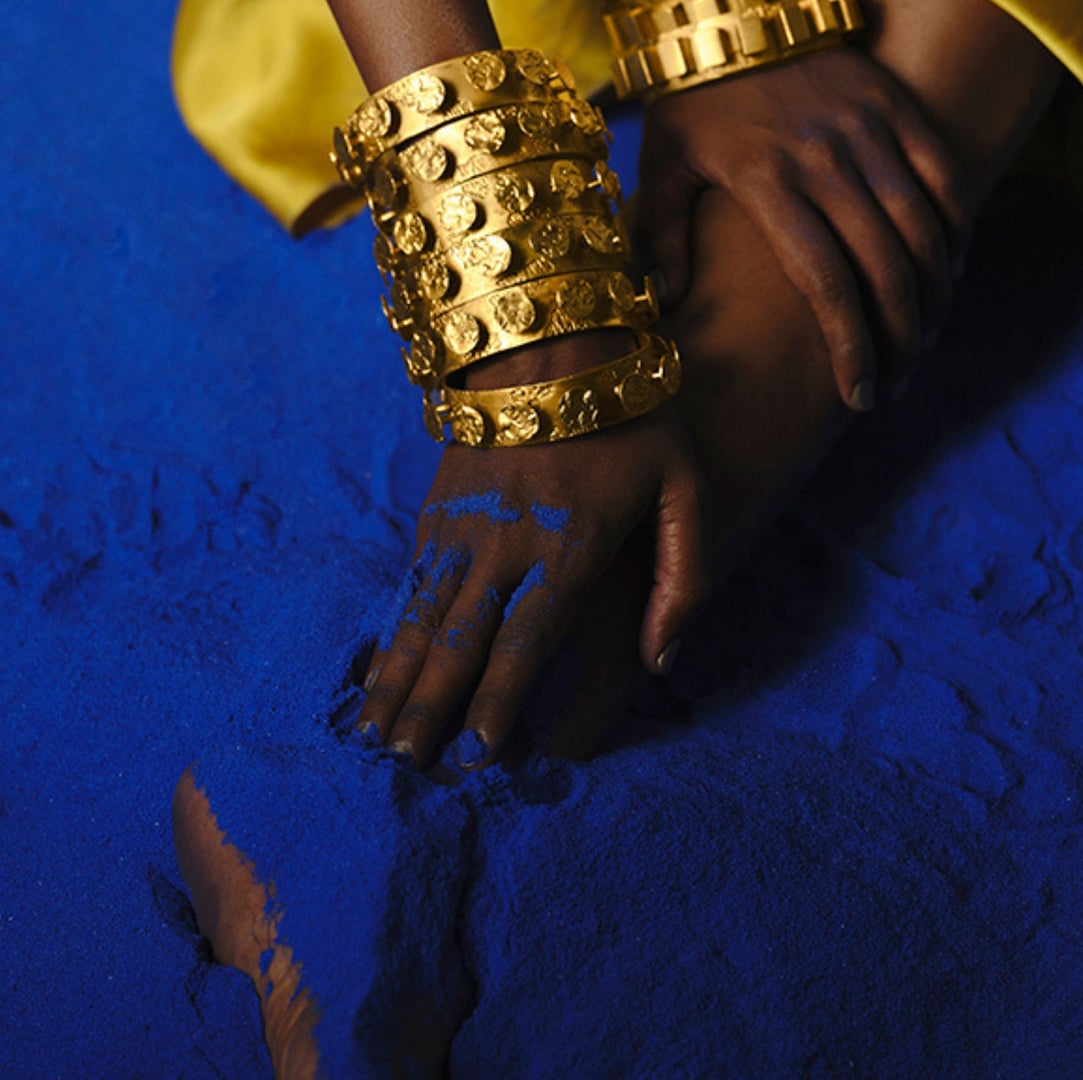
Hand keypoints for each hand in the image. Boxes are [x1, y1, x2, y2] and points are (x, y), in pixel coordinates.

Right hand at [354, 333, 706, 768]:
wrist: (557, 333)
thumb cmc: (635, 415)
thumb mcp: (686, 485)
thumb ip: (685, 576)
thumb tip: (664, 661)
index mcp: (569, 544)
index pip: (525, 642)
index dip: (498, 704)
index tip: (478, 760)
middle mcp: (506, 540)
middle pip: (461, 641)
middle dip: (432, 709)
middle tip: (407, 772)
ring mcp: (463, 520)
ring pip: (424, 616)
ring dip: (398, 680)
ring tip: (374, 740)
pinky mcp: (439, 502)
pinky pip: (411, 582)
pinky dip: (392, 632)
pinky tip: (377, 671)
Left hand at [636, 45, 970, 410]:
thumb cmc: (691, 90)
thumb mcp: (662, 162)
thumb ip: (663, 235)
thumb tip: (664, 302)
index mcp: (767, 181)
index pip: (825, 283)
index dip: (850, 346)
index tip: (859, 391)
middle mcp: (825, 158)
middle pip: (885, 268)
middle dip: (900, 337)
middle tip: (895, 379)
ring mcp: (867, 128)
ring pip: (924, 229)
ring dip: (935, 295)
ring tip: (924, 337)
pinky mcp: (894, 104)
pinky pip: (942, 176)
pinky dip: (955, 229)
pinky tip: (949, 270)